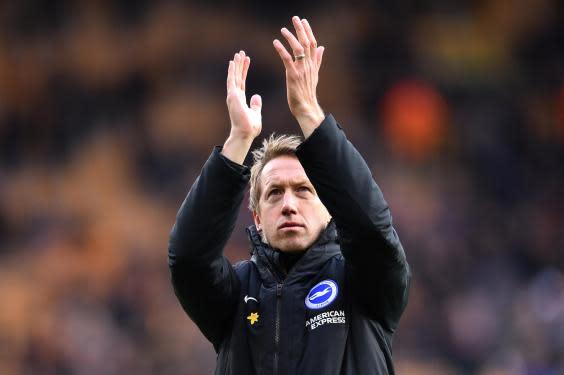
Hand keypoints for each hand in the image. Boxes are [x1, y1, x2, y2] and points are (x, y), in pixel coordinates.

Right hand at [222, 51, 261, 163]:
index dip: (244, 70)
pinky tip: (233, 62)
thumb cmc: (250, 127)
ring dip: (236, 65)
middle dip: (240, 65)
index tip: (247, 60)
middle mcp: (235, 96)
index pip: (242, 81)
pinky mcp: (232, 97)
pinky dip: (232, 71)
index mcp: (240, 99)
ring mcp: (233, 96)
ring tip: (238, 54)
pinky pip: (232, 81)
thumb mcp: (255, 113)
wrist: (245, 134)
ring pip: (234, 77)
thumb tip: (257, 96)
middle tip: (241, 53)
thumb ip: (255, 105)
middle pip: (237, 77)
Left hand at [273, 16, 324, 136]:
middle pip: (306, 43)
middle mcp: (309, 65)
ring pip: (298, 49)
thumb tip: (322, 47)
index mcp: (313, 64)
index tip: (303, 21)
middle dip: (301, 29)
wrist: (306, 107)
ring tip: (283, 30)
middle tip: (295, 18)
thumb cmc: (307, 92)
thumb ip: (318, 60)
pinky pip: (287, 59)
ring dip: (290, 37)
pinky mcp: (293, 75)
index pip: (312, 43)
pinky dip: (281, 50)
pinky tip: (276, 42)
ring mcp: (301, 70)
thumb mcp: (315, 74)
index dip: (308, 31)